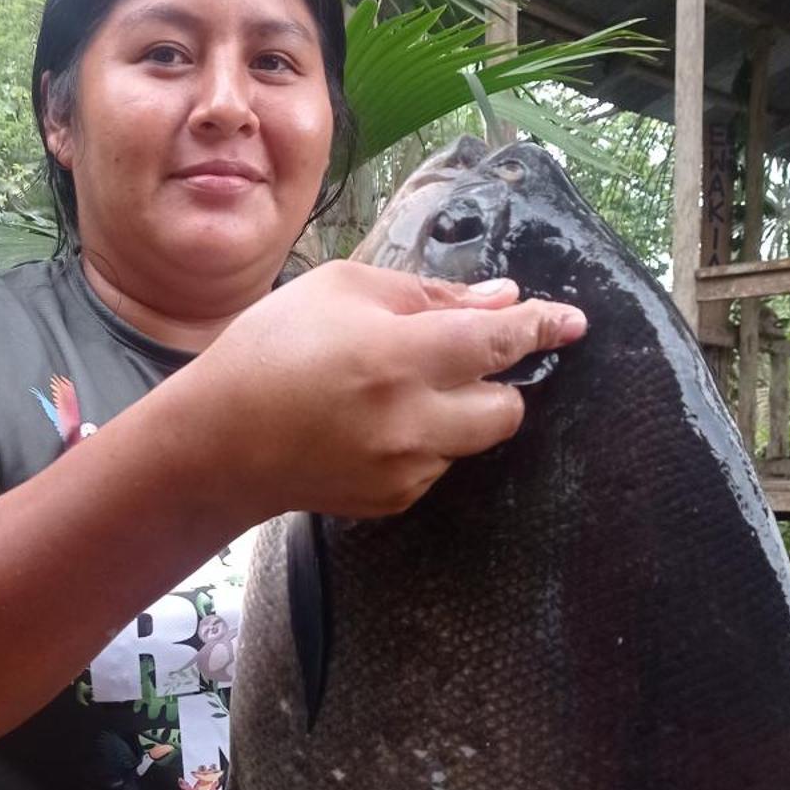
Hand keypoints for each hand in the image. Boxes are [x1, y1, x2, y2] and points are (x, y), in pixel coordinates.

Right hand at [185, 260, 586, 520]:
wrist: (217, 441)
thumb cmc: (271, 349)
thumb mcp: (343, 289)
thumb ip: (429, 294)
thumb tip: (502, 300)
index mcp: (398, 357)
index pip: (499, 342)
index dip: (542, 327)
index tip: (572, 322)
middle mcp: (410, 421)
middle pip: (506, 410)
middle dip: (498, 382)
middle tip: (457, 359)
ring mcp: (403, 470)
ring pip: (472, 441)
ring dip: (456, 412)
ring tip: (396, 391)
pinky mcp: (391, 500)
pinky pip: (436, 467)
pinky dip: (423, 442)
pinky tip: (373, 425)